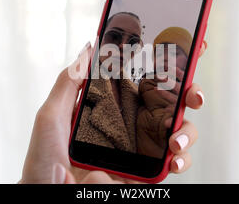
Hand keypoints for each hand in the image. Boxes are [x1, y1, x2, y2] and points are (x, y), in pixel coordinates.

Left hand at [20, 41, 206, 183]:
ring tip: (175, 141)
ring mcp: (142, 150)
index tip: (187, 51)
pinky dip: (182, 160)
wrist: (49, 195)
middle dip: (191, 95)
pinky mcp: (145, 174)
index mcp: (114, 107)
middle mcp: (133, 126)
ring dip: (188, 132)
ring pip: (180, 133)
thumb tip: (88, 48)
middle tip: (194, 96)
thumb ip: (69, 83)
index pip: (146, 83)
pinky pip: (173, 164)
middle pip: (172, 105)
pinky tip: (173, 160)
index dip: (169, 68)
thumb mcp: (51, 116)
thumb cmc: (44, 160)